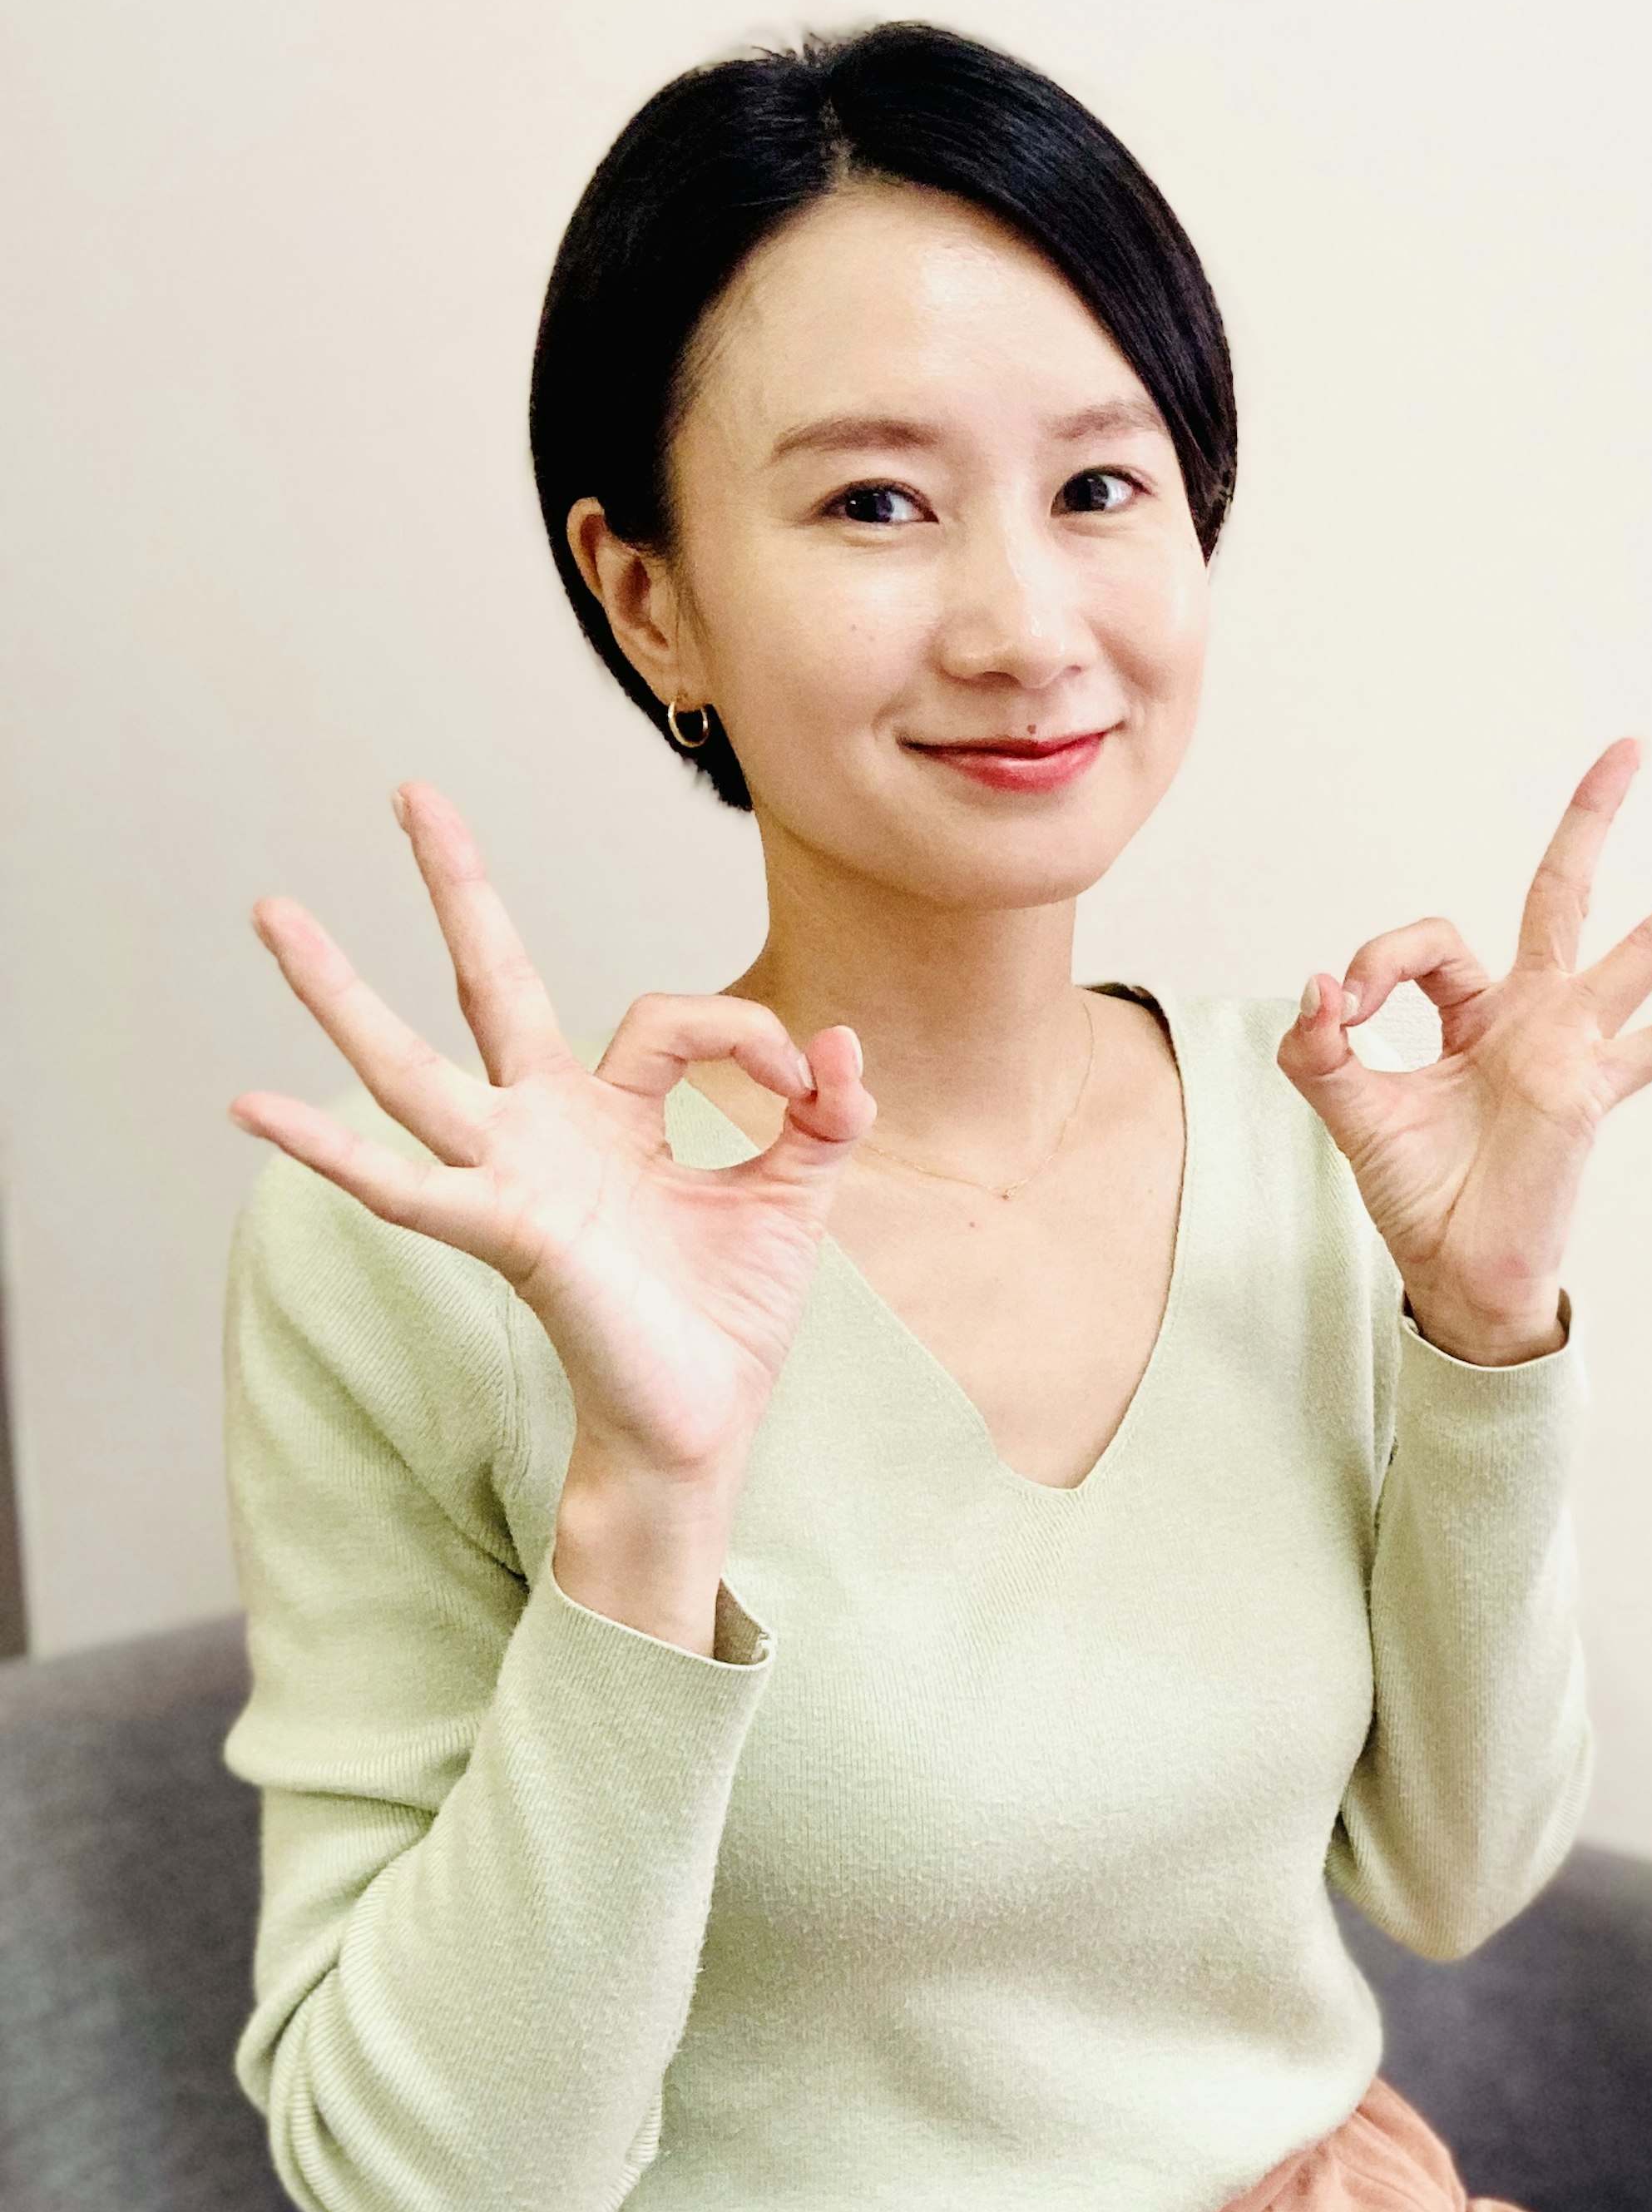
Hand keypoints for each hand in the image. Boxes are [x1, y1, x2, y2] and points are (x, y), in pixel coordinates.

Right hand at [231, 785, 875, 1508]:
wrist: (704, 1419)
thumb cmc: (726, 1315)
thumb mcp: (796, 1198)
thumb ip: (822, 1119)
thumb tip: (842, 1049)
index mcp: (614, 1112)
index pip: (671, 1018)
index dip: (752, 1037)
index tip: (810, 1089)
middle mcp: (546, 1128)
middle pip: (492, 982)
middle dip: (458, 888)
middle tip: (411, 791)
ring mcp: (512, 1175)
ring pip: (412, 1066)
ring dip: (341, 991)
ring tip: (272, 910)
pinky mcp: (505, 1232)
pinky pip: (404, 1187)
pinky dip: (328, 1150)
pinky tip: (250, 1107)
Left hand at [1275, 737, 1651, 1363]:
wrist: (1456, 1272)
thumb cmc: (1417, 1193)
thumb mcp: (1350, 1111)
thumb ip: (1319, 1048)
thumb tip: (1320, 984)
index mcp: (1470, 1014)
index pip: (1435, 942)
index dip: (1383, 957)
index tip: (1346, 1002)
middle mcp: (1531, 1017)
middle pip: (1566, 893)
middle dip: (1594, 821)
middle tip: (1631, 746)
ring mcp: (1573, 1050)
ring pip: (1643, 951)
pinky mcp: (1596, 1093)